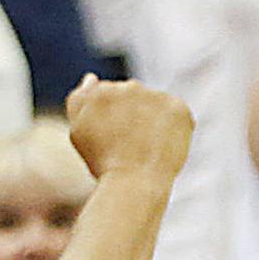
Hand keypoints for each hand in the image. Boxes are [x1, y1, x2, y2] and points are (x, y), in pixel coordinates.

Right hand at [64, 75, 193, 185]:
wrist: (134, 181)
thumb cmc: (103, 162)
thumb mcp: (79, 132)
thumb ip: (80, 100)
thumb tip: (91, 78)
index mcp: (100, 91)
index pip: (108, 95)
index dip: (110, 118)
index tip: (111, 138)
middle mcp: (129, 87)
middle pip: (132, 96)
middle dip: (131, 114)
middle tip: (128, 143)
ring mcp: (156, 95)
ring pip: (155, 104)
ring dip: (152, 118)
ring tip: (145, 147)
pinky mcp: (179, 107)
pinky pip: (176, 114)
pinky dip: (173, 127)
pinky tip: (163, 145)